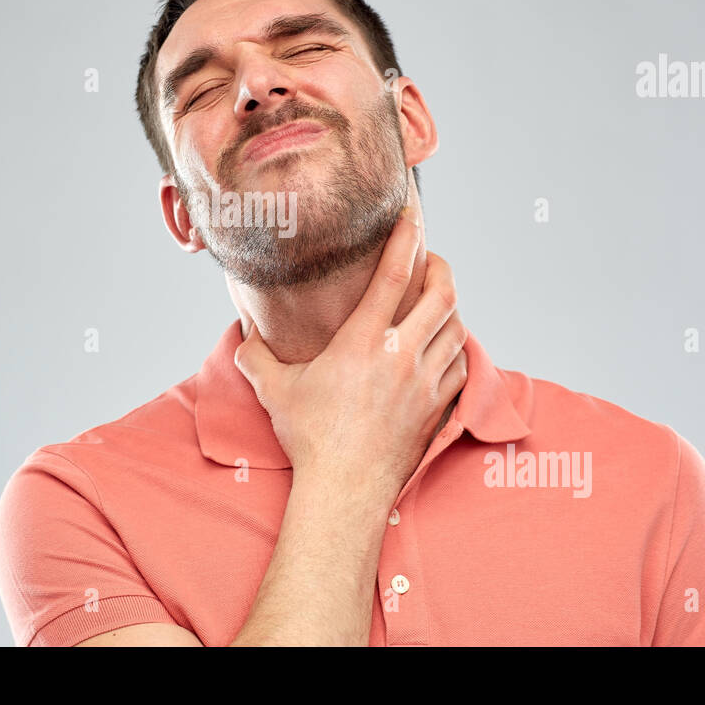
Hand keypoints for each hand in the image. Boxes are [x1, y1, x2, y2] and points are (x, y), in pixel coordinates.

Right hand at [234, 208, 467, 506]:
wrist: (345, 489)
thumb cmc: (310, 438)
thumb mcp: (274, 390)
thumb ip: (254, 356)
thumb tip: (242, 336)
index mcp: (363, 341)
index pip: (395, 275)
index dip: (407, 238)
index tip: (413, 215)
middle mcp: (401, 354)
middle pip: (442, 293)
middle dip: (440, 267)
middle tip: (427, 261)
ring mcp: (425, 381)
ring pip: (457, 326)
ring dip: (450, 307)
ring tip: (435, 300)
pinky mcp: (438, 406)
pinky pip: (462, 364)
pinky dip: (458, 346)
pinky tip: (445, 345)